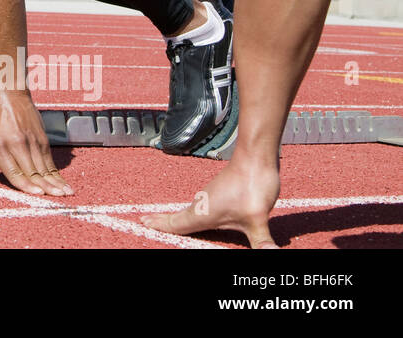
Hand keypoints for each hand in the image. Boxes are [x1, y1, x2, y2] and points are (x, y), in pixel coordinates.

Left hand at [0, 90, 72, 195]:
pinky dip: (57, 173)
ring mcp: (32, 141)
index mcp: (0, 147)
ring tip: (65, 194)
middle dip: (46, 187)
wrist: (8, 94)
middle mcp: (17, 144)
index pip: (14, 171)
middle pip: (33, 171)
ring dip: (56, 182)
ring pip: (45, 167)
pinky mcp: (42, 138)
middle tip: (57, 198)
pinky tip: (63, 183)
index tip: (37, 194)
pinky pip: (50, 161)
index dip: (26, 184)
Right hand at [140, 158, 279, 247]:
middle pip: (177, 217)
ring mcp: (210, 197)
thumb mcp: (258, 219)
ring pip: (188, 211)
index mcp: (203, 213)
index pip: (177, 224)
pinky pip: (199, 205)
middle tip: (144, 221)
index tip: (142, 223)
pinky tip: (198, 214)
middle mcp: (202, 205)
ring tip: (167, 221)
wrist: (256, 158)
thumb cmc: (251, 185)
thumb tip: (270, 254)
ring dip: (176, 216)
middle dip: (162, 220)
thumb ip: (262, 241)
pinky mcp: (220, 193)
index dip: (160, 225)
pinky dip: (190, 211)